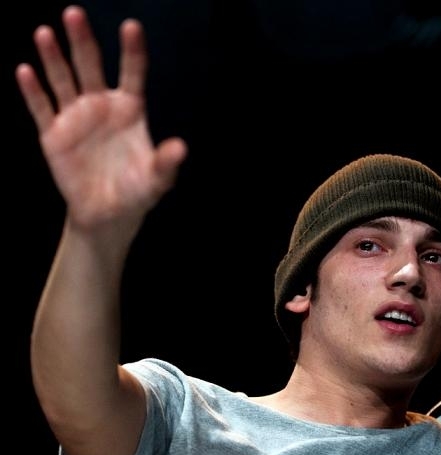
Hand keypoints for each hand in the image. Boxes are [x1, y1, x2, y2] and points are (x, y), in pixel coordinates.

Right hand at [15, 5, 186, 232]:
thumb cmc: (138, 192)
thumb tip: (181, 148)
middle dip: (83, 41)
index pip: (132, 73)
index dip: (132, 50)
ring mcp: (76, 118)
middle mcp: (102, 106)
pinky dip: (33, 91)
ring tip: (45, 32)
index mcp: (130, 110)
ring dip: (53, 58)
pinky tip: (25, 71)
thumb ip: (166, 162)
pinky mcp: (54, 135)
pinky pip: (42, 109)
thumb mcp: (157, 179)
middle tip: (74, 13)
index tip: (131, 26)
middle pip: (91, 67)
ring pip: (63, 80)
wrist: (109, 214)